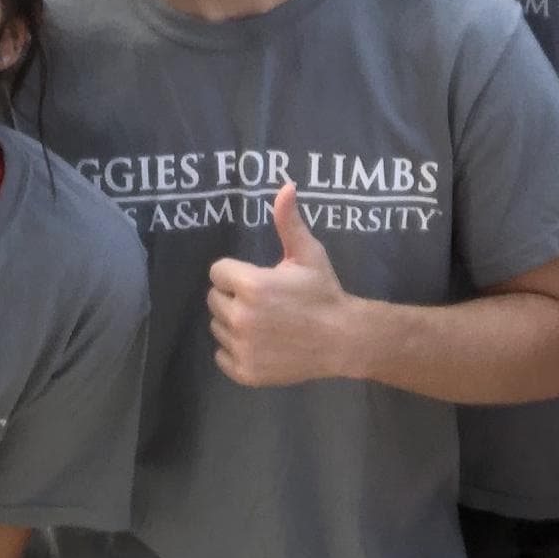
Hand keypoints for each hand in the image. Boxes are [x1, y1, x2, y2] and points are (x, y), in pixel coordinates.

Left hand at [206, 184, 357, 387]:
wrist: (343, 339)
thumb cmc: (324, 293)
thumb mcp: (308, 254)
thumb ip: (289, 222)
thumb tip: (285, 186)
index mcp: (252, 285)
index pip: (218, 272)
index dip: (236, 273)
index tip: (259, 279)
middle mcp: (241, 317)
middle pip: (214, 299)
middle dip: (234, 297)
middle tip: (264, 302)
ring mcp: (242, 347)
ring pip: (217, 327)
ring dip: (233, 323)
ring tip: (264, 323)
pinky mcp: (244, 372)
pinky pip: (221, 356)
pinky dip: (236, 351)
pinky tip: (261, 344)